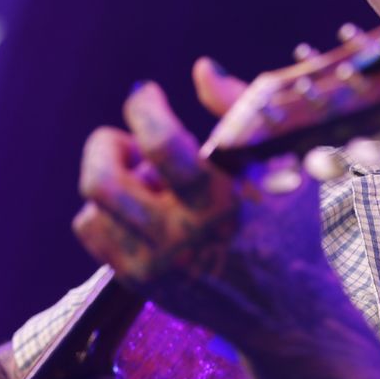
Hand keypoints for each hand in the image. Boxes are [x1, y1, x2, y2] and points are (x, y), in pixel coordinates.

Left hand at [72, 58, 346, 346]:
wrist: (285, 310)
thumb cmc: (287, 225)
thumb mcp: (282, 163)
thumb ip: (242, 109)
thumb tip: (201, 68)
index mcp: (222, 203)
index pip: (162, 145)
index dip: (144, 108)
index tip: (147, 95)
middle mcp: (182, 239)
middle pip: (102, 180)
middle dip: (105, 145)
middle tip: (128, 141)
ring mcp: (155, 266)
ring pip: (93, 205)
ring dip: (114, 178)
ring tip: (145, 178)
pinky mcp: (140, 283)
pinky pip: (92, 231)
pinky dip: (107, 209)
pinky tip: (139, 206)